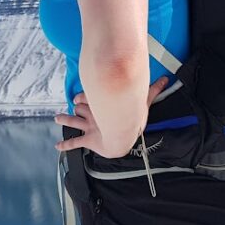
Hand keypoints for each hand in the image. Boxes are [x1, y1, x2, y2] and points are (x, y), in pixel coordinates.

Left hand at [53, 75, 169, 156]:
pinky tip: (58, 146)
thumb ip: (153, 90)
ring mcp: (89, 126)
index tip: (80, 96)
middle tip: (74, 105)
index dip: (84, 96)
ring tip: (57, 117)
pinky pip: (74, 142)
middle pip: (81, 107)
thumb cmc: (131, 117)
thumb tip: (167, 78)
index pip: (90, 96)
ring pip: (73, 120)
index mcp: (103, 103)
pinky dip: (65, 144)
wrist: (122, 135)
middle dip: (77, 106)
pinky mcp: (88, 139)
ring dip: (65, 118)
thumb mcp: (143, 101)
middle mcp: (94, 114)